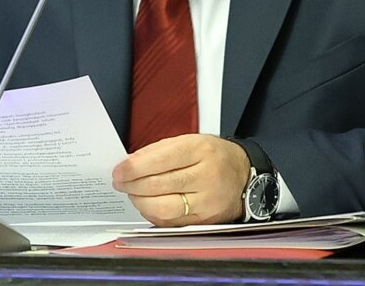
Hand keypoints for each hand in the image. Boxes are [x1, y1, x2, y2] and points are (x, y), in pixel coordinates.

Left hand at [111, 134, 249, 226]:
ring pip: (163, 208)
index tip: (119, 171)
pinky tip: (148, 205)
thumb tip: (130, 164)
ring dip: (140, 202)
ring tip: (133, 194)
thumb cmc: (215, 157)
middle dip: (132, 185)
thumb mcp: (191, 141)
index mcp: (200, 151)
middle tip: (121, 182)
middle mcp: (206, 177)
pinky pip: (170, 223)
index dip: (134, 168)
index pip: (160, 160)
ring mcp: (206, 202)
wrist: (244, 176)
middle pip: (159, 185)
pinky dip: (152, 214)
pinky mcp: (204, 221)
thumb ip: (159, 151)